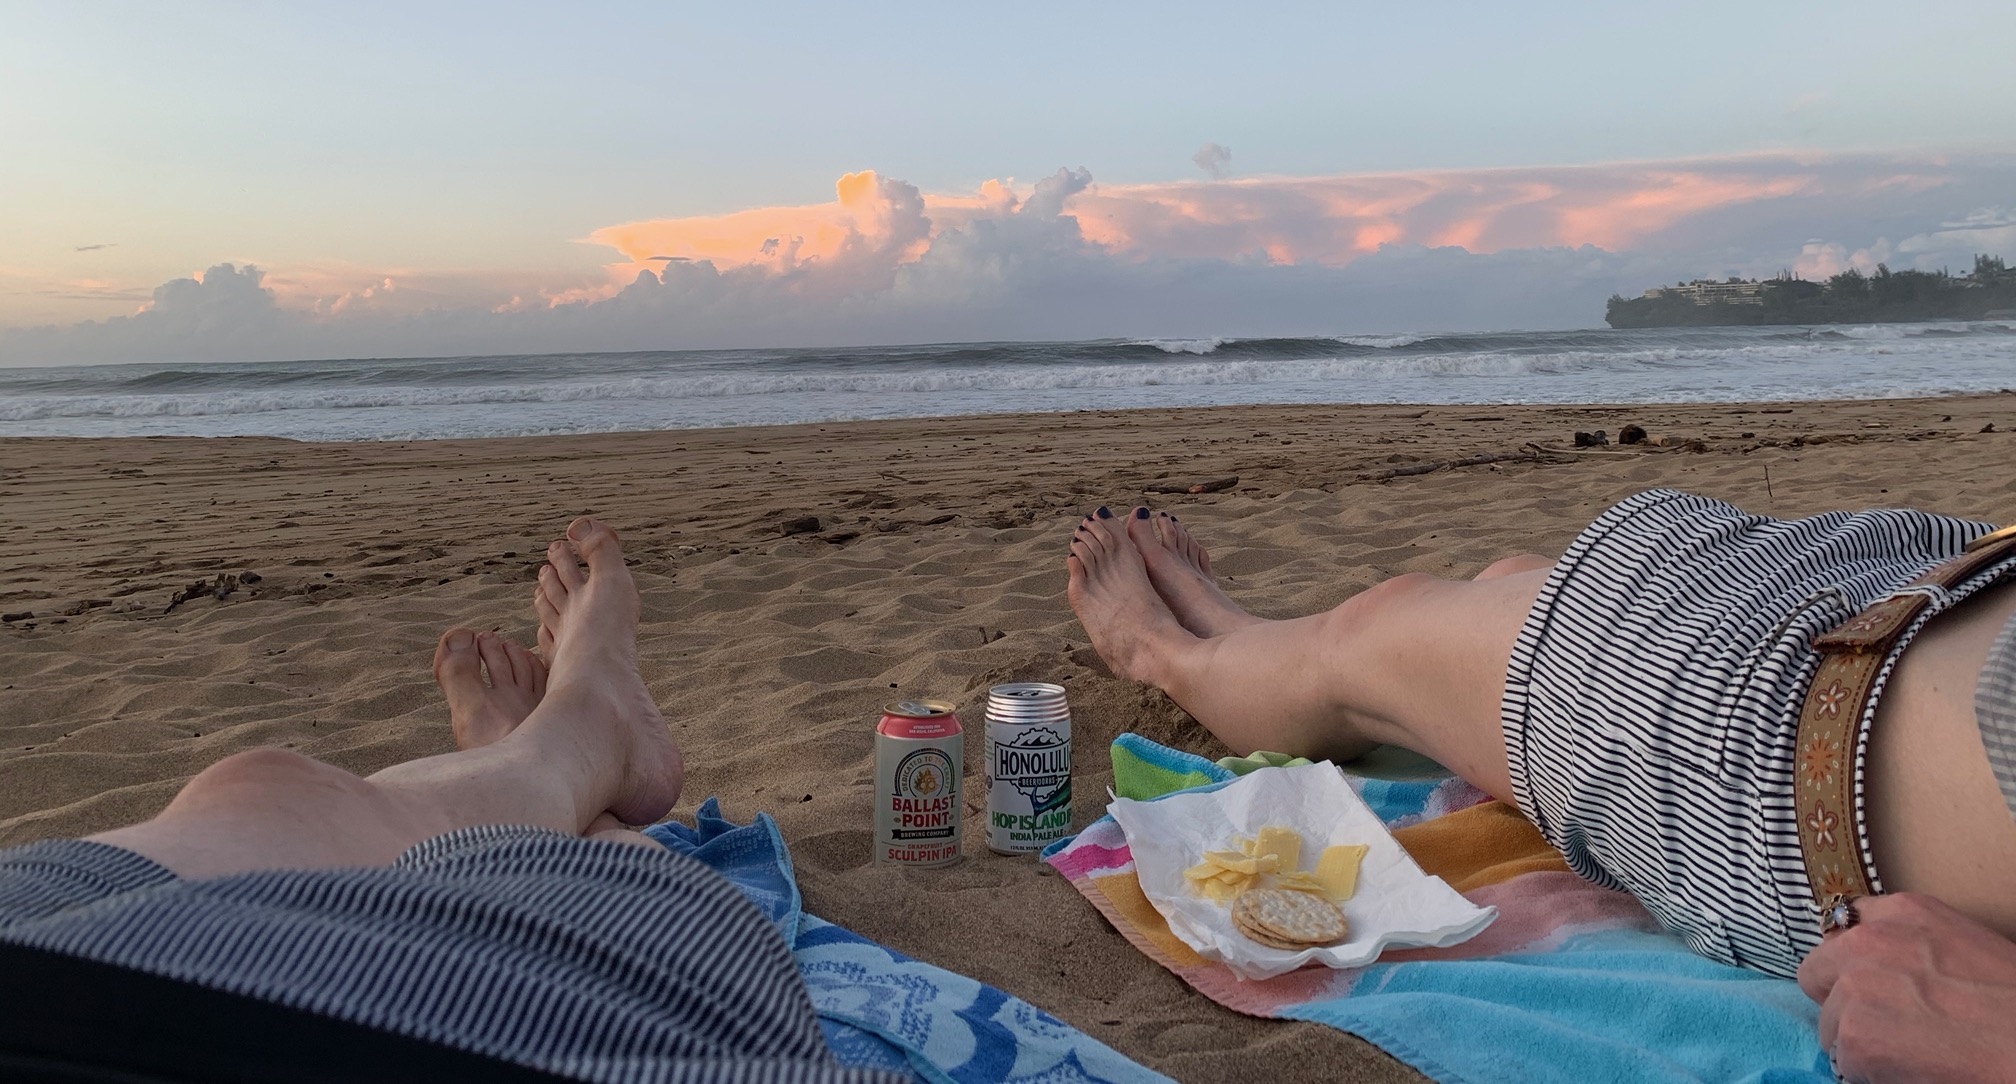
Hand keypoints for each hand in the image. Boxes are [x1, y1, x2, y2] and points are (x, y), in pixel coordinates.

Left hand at [1798, 892, 2015, 1082]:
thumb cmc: (2015, 1003)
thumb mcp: (1963, 947)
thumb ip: (1912, 947)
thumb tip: (1883, 971)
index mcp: (1904, 912)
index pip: (1845, 927)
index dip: (1852, 962)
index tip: (1868, 982)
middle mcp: (1869, 941)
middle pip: (1816, 971)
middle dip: (1838, 999)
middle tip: (1879, 1025)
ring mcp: (1856, 987)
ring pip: (1829, 1023)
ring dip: (1857, 1042)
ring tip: (1910, 1052)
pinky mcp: (1854, 1036)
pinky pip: (1844, 1062)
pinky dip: (1869, 1073)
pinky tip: (1911, 1070)